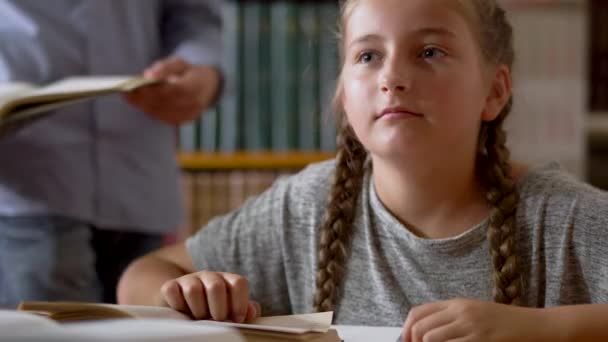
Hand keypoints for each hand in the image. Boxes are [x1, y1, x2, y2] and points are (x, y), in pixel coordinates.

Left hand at [124, 56, 220, 124]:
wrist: (210, 87)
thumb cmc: (192, 72)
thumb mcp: (181, 63)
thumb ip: (165, 67)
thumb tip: (147, 75)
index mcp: (195, 88)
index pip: (170, 90)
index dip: (151, 89)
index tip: (133, 84)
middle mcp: (193, 105)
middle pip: (162, 103)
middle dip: (142, 97)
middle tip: (125, 90)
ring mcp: (188, 115)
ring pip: (160, 112)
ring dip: (142, 104)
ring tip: (128, 95)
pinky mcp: (182, 121)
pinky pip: (162, 117)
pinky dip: (149, 109)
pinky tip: (138, 102)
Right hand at [156, 271, 261, 322]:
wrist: (181, 302)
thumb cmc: (211, 309)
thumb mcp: (229, 309)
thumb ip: (244, 310)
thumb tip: (252, 311)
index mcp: (227, 280)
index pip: (238, 283)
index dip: (240, 303)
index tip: (237, 319)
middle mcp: (209, 276)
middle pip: (216, 286)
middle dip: (218, 309)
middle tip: (217, 320)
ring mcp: (189, 279)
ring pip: (193, 289)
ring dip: (198, 310)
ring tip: (199, 318)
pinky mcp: (170, 286)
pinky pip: (172, 291)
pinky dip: (178, 305)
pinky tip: (182, 312)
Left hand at [402, 298, 546, 341]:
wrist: (537, 327)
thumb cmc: (506, 324)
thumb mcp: (475, 314)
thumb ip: (451, 320)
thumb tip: (423, 334)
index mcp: (457, 304)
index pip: (417, 313)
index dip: (406, 331)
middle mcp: (461, 312)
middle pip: (420, 328)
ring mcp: (471, 327)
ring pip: (430, 338)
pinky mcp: (480, 341)